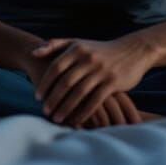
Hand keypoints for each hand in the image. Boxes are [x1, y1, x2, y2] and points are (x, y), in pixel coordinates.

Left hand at [28, 35, 155, 127]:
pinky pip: (94, 101)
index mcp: (77, 48)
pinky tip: (75, 121)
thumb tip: (33, 52)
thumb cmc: (99, 50)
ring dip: (66, 108)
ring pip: (79, 93)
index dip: (45, 83)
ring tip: (56, 119)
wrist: (132, 51)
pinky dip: (83, 113)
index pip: (56, 67)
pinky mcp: (112, 82)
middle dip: (53, 99)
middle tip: (44, 111)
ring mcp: (101, 70)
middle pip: (65, 82)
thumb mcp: (78, 43)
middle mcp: (88, 58)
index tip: (37, 97)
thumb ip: (55, 45)